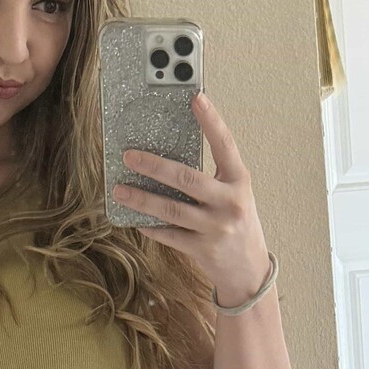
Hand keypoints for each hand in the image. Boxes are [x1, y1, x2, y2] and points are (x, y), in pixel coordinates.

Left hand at [112, 90, 271, 305]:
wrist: (249, 271)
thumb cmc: (238, 223)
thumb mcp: (235, 194)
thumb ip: (213, 176)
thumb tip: (170, 155)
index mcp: (240, 182)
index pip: (225, 146)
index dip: (211, 121)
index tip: (197, 98)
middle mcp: (229, 204)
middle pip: (186, 179)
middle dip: (153, 166)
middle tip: (129, 155)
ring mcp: (215, 228)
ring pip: (170, 210)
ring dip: (141, 199)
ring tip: (119, 190)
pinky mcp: (202, 250)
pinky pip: (169, 235)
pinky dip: (151, 227)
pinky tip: (136, 219)